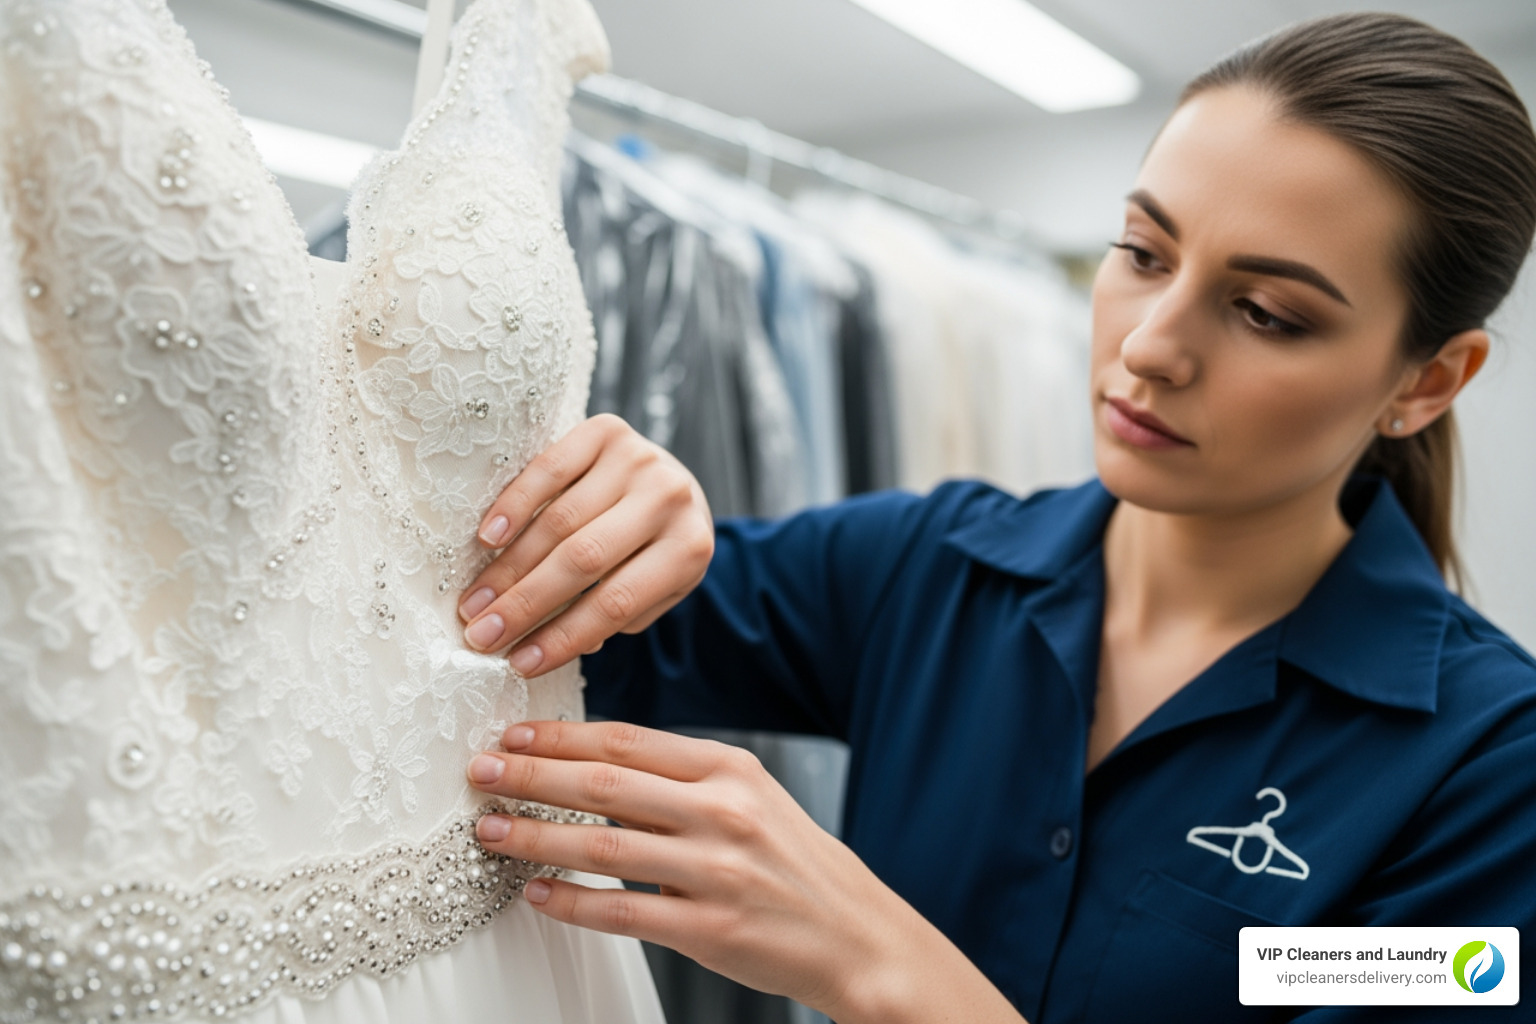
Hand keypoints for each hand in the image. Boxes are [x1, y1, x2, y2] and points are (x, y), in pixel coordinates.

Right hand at [457, 414, 712, 675]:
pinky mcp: (606, 430)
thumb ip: (614, 616)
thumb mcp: (655, 590)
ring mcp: (638, 459)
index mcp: (689, 548)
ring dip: (509, 567)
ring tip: (475, 603)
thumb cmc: (656, 550)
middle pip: (583, 561)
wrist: (673, 484)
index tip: (518, 664)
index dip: (563, 637)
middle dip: (525, 604)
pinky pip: (550, 468)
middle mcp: (668, 498)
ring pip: (560, 520)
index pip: (616, 603)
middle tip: (481, 636)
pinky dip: (515, 504)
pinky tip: (488, 538)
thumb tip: (545, 645)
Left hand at [465, 721, 1026, 1023]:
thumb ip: (678, 781)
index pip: (627, 741)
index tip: (512, 734)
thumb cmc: (793, 864)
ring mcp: (717, 872)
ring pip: (603, 846)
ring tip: (491, 830)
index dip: (560, 737)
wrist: (856, 934)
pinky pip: (622, 913)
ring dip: (536, 838)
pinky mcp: (710, 930)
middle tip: (481, 773)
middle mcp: (723, 812)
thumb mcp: (749, 798)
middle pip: (605, 784)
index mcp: (729, 769)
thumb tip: (591, 766)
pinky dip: (571, 904)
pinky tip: (537, 895)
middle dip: (532, 775)